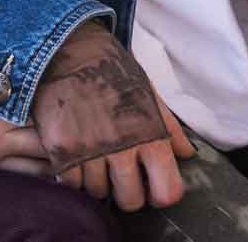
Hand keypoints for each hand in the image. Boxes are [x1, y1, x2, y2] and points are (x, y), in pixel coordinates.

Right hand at [30, 22, 195, 211]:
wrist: (67, 47)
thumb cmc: (111, 70)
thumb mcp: (148, 94)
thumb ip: (169, 127)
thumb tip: (187, 154)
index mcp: (149, 135)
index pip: (167, 192)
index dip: (161, 193)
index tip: (153, 186)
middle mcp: (121, 148)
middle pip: (130, 201)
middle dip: (128, 192)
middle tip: (121, 175)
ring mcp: (88, 151)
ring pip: (98, 193)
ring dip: (98, 182)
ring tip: (96, 160)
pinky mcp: (60, 150)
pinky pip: (70, 183)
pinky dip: (73, 176)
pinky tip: (76, 158)